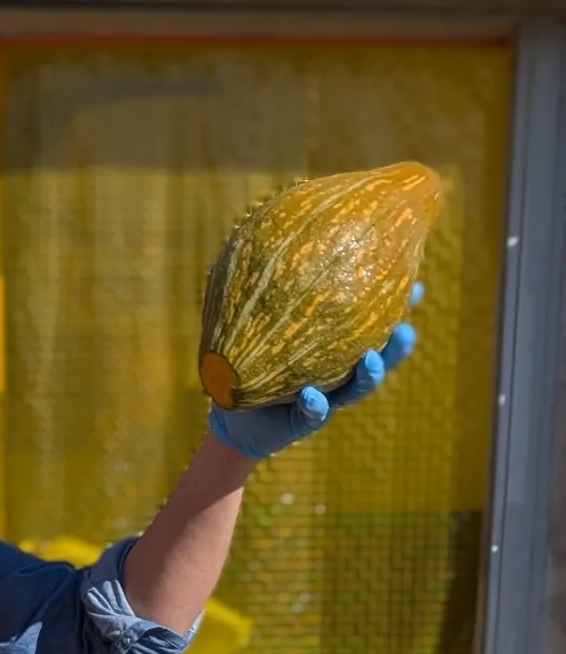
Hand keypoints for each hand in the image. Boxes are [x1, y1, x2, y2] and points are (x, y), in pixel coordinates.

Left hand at [207, 281, 422, 462]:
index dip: (400, 307)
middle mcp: (338, 370)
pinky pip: (311, 415)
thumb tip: (293, 232)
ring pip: (355, 389)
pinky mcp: (301, 421)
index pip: (376, 323)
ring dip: (368, 376)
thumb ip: (286, 290)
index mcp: (339, 345)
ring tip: (371, 361)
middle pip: (379, 358)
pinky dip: (314, 405)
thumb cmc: (254, 354)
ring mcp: (325, 396)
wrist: (235, 410)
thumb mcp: (269, 318)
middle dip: (396, 346)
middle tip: (407, 330)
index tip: (418, 286)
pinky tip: (311, 395)